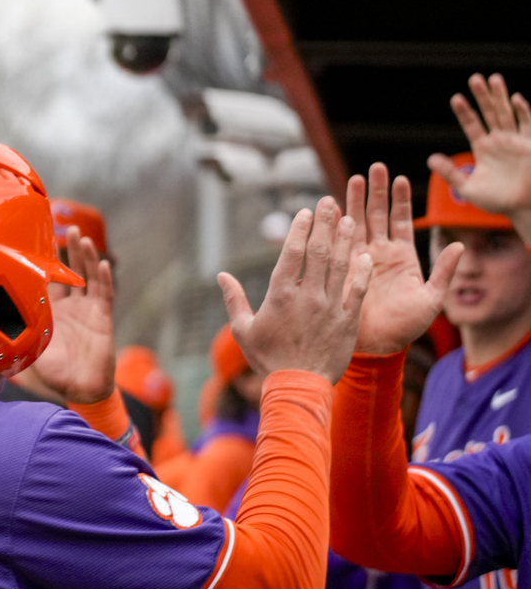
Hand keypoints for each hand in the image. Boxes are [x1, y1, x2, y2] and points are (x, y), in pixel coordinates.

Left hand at [28, 227, 116, 403]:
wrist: (78, 387)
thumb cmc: (53, 370)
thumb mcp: (26, 345)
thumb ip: (10, 331)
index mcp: (50, 309)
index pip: (47, 278)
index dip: (44, 261)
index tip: (36, 240)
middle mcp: (70, 305)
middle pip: (70, 270)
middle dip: (67, 250)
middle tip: (62, 228)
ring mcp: (88, 309)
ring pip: (89, 276)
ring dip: (86, 257)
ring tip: (81, 237)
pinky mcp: (103, 317)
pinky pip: (105, 294)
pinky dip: (104, 279)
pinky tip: (103, 264)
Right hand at [217, 197, 370, 383]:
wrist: (298, 386)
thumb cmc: (267, 358)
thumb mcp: (243, 330)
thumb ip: (234, 300)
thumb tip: (221, 276)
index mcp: (280, 296)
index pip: (292, 254)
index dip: (299, 230)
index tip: (306, 212)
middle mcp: (307, 296)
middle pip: (319, 252)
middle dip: (325, 224)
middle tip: (330, 202)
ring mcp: (330, 307)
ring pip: (340, 266)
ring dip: (345, 240)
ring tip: (350, 219)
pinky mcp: (348, 320)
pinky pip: (357, 290)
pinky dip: (362, 272)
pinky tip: (366, 255)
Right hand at [343, 163, 461, 355]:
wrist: (377, 346)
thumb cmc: (407, 327)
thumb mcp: (433, 299)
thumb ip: (444, 271)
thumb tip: (461, 245)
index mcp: (402, 257)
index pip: (401, 221)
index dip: (400, 200)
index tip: (399, 178)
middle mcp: (380, 254)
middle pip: (377, 215)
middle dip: (375, 191)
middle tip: (373, 168)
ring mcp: (359, 260)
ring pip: (355, 224)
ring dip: (353, 202)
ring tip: (352, 180)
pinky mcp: (341, 270)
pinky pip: (337, 244)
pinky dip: (334, 226)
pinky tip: (330, 209)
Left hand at [433, 73, 530, 236]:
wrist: (523, 209)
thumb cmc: (498, 201)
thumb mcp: (468, 188)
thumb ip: (450, 173)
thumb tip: (430, 159)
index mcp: (483, 148)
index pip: (472, 124)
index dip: (465, 112)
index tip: (456, 98)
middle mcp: (499, 140)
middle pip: (489, 113)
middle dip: (483, 96)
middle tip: (475, 78)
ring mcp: (515, 141)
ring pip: (507, 114)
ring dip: (501, 97)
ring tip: (493, 79)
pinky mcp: (530, 145)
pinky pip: (527, 125)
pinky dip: (523, 112)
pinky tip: (516, 99)